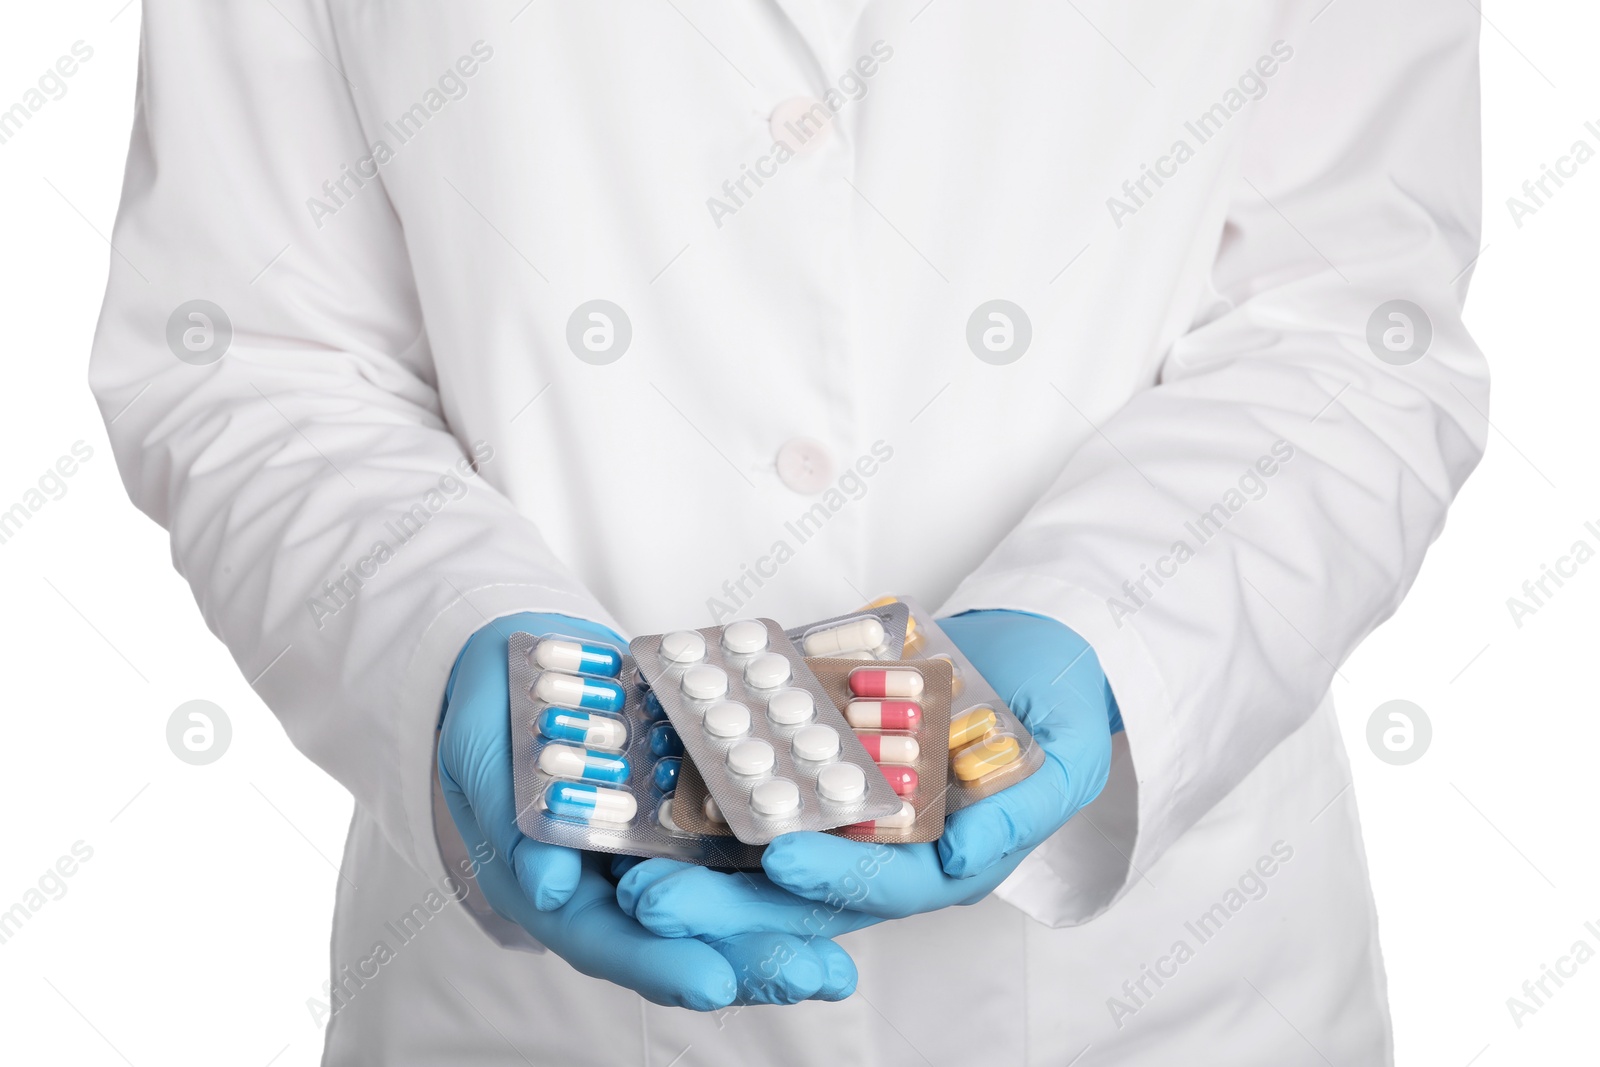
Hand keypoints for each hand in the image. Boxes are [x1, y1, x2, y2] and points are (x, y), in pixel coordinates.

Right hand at [439, 612, 857, 1007]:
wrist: (519, 656)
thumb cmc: (490, 713)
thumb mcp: (485, 761)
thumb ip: (514, 825)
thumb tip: (551, 888)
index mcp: (555, 888)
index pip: (608, 941)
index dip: (661, 965)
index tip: (715, 984)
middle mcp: (614, 883)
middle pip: (682, 939)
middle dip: (749, 961)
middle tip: (817, 976)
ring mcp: (659, 850)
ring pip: (723, 904)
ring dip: (782, 931)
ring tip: (839, 963)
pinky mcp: (695, 811)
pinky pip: (744, 843)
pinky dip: (790, 863)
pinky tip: (844, 872)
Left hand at [616, 609, 1115, 935]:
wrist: (1036, 650)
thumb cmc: (1061, 702)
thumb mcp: (1067, 755)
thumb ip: (1022, 810)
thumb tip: (964, 856)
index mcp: (946, 863)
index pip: (884, 889)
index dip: (834, 879)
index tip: (778, 859)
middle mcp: (887, 855)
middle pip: (802, 897)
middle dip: (727, 906)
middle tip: (650, 898)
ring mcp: (846, 820)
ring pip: (763, 860)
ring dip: (697, 870)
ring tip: (627, 867)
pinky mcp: (816, 777)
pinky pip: (758, 796)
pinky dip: (708, 799)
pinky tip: (652, 791)